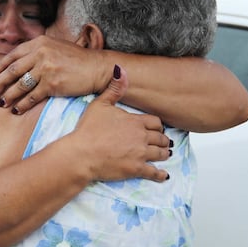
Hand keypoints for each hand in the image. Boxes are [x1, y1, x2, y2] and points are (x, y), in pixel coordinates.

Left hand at [0, 35, 109, 113]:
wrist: (97, 68)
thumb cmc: (77, 60)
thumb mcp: (55, 47)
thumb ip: (37, 51)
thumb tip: (18, 62)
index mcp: (40, 43)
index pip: (14, 54)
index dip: (0, 65)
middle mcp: (41, 53)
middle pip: (13, 70)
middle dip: (0, 82)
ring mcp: (46, 69)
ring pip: (20, 85)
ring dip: (8, 95)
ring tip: (2, 103)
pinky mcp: (52, 84)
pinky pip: (32, 96)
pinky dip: (22, 104)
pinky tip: (16, 109)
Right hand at [71, 65, 170, 182]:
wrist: (82, 154)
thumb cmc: (88, 130)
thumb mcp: (99, 105)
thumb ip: (114, 89)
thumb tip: (121, 70)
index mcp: (135, 121)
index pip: (155, 123)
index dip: (157, 126)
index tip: (157, 129)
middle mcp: (141, 137)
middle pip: (161, 138)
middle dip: (163, 140)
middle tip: (164, 142)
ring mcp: (140, 154)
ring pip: (161, 153)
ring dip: (164, 154)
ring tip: (165, 155)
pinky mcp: (136, 169)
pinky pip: (154, 172)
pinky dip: (160, 174)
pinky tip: (163, 176)